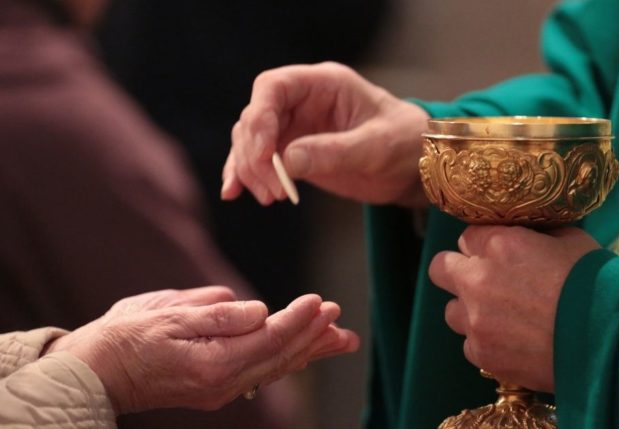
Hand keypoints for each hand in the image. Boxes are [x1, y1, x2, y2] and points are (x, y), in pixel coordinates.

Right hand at [45, 286, 358, 413]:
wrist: (96, 372)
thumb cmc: (126, 337)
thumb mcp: (167, 315)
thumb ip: (218, 314)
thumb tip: (260, 311)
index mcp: (212, 363)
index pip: (269, 339)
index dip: (298, 320)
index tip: (319, 301)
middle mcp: (222, 383)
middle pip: (280, 357)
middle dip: (313, 335)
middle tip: (339, 315)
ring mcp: (220, 389)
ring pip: (275, 367)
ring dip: (309, 350)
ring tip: (340, 338)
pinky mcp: (216, 387)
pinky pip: (261, 373)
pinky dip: (286, 359)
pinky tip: (302, 352)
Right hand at [221, 62, 429, 206]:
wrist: (416, 166)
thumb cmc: (404, 143)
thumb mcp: (377, 147)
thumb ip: (335, 151)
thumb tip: (288, 161)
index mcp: (324, 85)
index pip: (274, 87)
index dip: (260, 117)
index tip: (265, 154)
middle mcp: (303, 101)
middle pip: (256, 117)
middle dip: (255, 153)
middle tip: (272, 188)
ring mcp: (295, 127)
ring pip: (252, 140)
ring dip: (250, 168)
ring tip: (269, 197)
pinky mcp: (293, 152)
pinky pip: (260, 160)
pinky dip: (246, 175)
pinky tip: (234, 193)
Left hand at [428, 226, 598, 391]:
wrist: (610, 340)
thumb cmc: (598, 285)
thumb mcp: (572, 241)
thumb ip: (540, 236)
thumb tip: (532, 237)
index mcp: (500, 245)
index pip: (467, 236)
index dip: (483, 246)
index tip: (498, 255)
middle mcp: (478, 280)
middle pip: (440, 268)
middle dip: (457, 271)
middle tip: (481, 280)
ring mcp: (476, 320)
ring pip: (452, 312)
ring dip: (470, 311)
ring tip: (502, 318)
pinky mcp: (483, 355)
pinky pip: (470, 346)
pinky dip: (486, 343)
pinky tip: (513, 343)